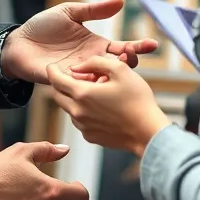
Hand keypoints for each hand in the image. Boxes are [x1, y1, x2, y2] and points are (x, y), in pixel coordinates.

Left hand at [0, 0, 158, 84]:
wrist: (18, 42)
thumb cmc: (44, 26)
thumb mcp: (70, 12)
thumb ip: (94, 10)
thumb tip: (119, 2)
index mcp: (96, 45)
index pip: (121, 48)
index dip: (137, 47)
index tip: (153, 45)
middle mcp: (91, 62)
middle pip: (116, 67)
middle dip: (128, 64)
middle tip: (132, 59)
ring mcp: (79, 75)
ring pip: (102, 80)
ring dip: (111, 76)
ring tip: (118, 70)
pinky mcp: (65, 83)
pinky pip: (81, 88)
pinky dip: (91, 86)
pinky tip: (97, 82)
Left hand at [47, 55, 170, 157]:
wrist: (148, 132)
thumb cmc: (137, 99)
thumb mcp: (119, 69)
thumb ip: (95, 62)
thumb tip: (77, 66)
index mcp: (82, 93)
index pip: (56, 80)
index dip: (52, 70)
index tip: (52, 66)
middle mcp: (78, 112)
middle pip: (57, 95)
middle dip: (61, 85)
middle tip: (74, 77)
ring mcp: (83, 127)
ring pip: (68, 108)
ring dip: (73, 98)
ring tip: (93, 92)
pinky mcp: (90, 137)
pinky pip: (79, 121)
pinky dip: (83, 112)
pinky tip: (100, 107)